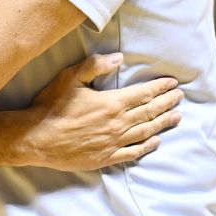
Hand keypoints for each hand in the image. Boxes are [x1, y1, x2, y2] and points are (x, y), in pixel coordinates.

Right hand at [22, 53, 181, 170]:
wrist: (36, 138)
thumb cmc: (51, 106)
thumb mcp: (69, 78)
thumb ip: (94, 66)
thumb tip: (119, 58)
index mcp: (111, 103)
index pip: (142, 94)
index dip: (159, 88)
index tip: (172, 83)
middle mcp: (117, 124)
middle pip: (148, 112)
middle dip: (166, 103)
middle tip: (179, 97)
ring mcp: (113, 142)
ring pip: (145, 131)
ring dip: (162, 123)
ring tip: (176, 117)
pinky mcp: (106, 157)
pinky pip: (133, 152)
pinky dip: (147, 146)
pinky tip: (156, 142)